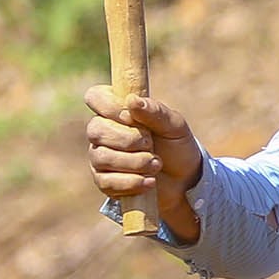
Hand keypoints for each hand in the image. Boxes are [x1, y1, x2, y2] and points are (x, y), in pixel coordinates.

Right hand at [85, 85, 203, 237]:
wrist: (184, 179)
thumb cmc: (176, 146)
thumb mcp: (174, 126)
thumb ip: (155, 111)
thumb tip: (132, 100)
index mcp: (117, 110)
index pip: (95, 97)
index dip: (111, 108)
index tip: (133, 118)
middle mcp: (103, 131)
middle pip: (95, 130)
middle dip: (129, 140)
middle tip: (151, 145)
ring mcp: (100, 156)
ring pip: (101, 157)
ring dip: (134, 163)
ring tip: (156, 164)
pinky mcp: (103, 181)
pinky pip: (106, 182)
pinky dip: (132, 182)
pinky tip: (150, 182)